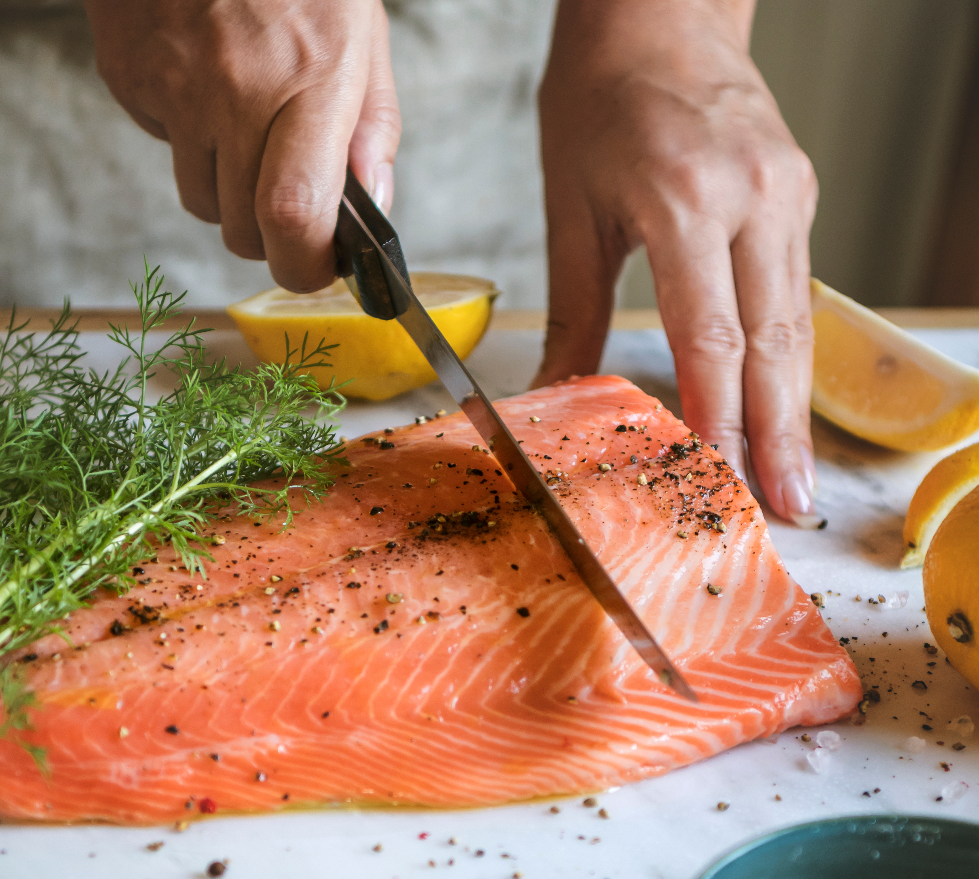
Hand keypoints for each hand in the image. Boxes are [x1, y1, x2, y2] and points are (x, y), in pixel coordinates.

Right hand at [84, 0, 400, 292]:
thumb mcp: (360, 34)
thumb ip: (371, 128)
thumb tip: (374, 212)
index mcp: (313, 78)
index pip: (293, 214)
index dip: (304, 266)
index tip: (317, 267)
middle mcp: (239, 89)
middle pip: (242, 230)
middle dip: (268, 237)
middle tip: (287, 199)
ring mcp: (175, 87)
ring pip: (200, 202)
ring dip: (226, 191)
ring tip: (244, 124)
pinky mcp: (129, 79)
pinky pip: (162, 149)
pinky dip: (185, 139)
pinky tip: (202, 84)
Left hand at [533, 0, 820, 526]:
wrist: (658, 15)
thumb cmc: (600, 100)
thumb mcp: (571, 208)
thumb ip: (572, 309)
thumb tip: (557, 392)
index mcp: (688, 200)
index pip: (712, 334)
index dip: (720, 415)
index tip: (722, 477)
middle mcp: (755, 198)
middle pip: (773, 342)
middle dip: (778, 433)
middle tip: (785, 506)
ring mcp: (788, 194)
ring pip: (796, 321)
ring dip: (793, 405)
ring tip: (791, 475)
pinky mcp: (798, 193)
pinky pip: (794, 288)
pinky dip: (786, 353)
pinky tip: (780, 401)